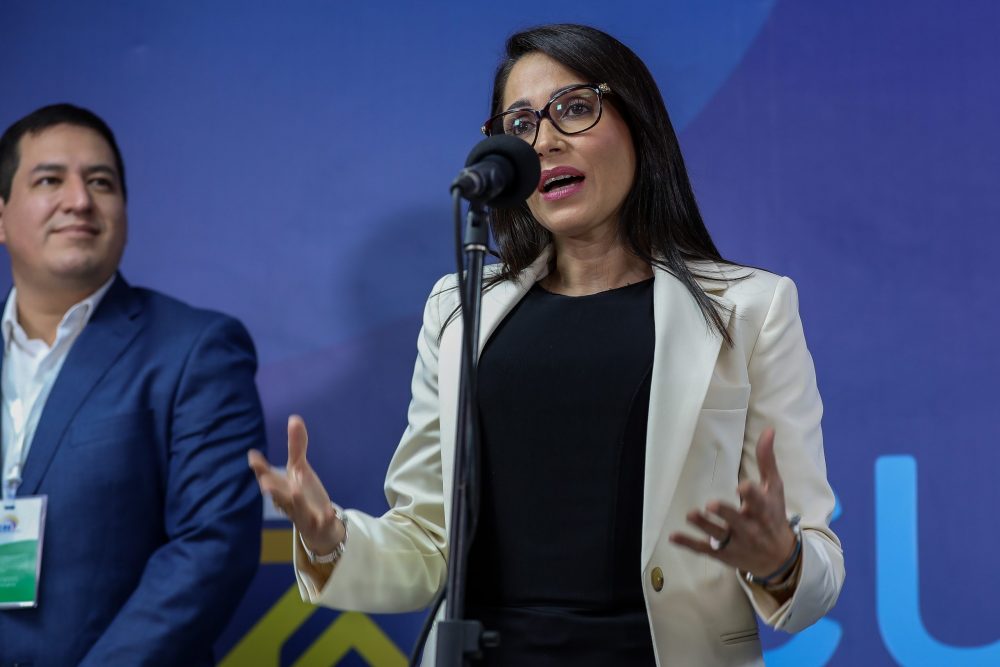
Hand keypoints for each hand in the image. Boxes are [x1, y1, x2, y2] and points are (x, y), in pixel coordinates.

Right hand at [248, 415, 344, 555]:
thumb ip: (296, 446)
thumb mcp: (300, 469)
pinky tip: (330, 512)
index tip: (253, 456)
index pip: (268, 477)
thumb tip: (294, 418)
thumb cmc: (303, 495)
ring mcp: (304, 514)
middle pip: (279, 495)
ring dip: (295, 501)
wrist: (319, 527)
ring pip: (297, 509)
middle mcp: (288, 502)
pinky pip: (322, 522)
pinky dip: (325, 517)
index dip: (260, 468)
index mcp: (281, 488)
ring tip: (295, 490)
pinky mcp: (320, 523)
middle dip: (272, 488)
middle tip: (265, 482)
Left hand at [669, 427, 796, 578]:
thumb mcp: (774, 489)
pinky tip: (673, 536)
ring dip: (704, 526)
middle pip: (736, 520)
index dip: (751, 494)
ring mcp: (735, 542)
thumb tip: (768, 430)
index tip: (743, 486)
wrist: (779, 558)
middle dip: (725, 513)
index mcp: (763, 510)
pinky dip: (689, 543)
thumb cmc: (774, 516)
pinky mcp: (724, 553)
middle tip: (712, 504)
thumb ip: (767, 460)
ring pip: (718, 535)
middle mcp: (750, 528)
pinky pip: (704, 549)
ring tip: (691, 514)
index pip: (758, 501)